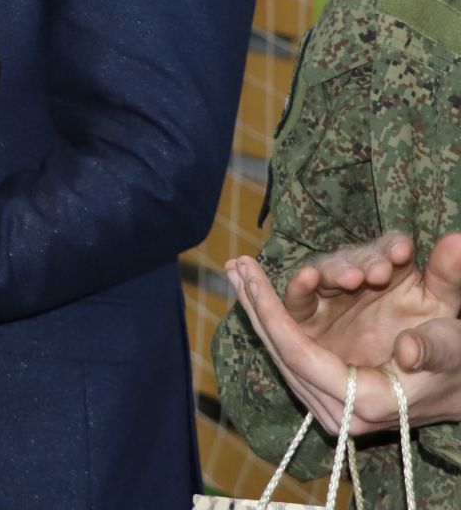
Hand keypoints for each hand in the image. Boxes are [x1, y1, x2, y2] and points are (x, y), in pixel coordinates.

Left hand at [226, 231, 460, 434]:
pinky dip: (272, 319)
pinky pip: (290, 351)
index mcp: (367, 401)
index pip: (299, 356)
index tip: (252, 280)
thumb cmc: (459, 362)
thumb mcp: (453, 346)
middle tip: (236, 265)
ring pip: (279, 352)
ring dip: (257, 308)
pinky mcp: (327, 390)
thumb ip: (435, 346)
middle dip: (256, 305)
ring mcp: (330, 403)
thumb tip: (410, 351)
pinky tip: (253, 291)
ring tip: (237, 270)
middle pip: (281, 353)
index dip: (273, 315)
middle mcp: (341, 409)